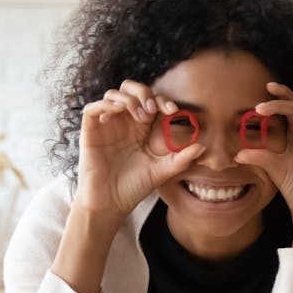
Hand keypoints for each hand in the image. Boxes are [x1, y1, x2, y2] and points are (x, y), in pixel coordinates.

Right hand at [76, 80, 203, 219]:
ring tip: (141, 116)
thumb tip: (202, 147)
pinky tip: (119, 111)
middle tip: (153, 109)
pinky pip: (92, 109)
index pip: (152, 102)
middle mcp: (125, 122)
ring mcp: (107, 125)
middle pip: (131, 90)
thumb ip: (182, 159)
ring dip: (129, 99)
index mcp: (143, 127)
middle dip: (144, 92)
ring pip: (113, 95)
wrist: (112, 202)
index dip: (162, 100)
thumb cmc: (135, 186)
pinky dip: (106, 104)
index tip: (173, 110)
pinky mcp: (90, 132)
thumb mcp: (163, 171)